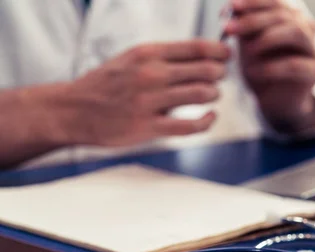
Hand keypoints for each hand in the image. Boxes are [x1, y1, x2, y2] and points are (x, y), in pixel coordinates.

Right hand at [59, 40, 230, 146]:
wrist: (74, 110)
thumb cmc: (106, 85)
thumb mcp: (131, 59)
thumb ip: (163, 58)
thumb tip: (202, 57)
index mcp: (147, 53)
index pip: (196, 48)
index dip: (219, 52)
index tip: (226, 57)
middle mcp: (151, 74)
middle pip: (206, 71)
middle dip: (219, 75)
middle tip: (218, 79)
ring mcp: (150, 101)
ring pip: (203, 94)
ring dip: (214, 95)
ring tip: (211, 96)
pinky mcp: (150, 127)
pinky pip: (192, 125)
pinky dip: (208, 121)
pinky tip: (210, 117)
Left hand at [224, 0, 314, 132]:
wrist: (274, 101)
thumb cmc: (261, 69)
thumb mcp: (247, 45)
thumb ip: (243, 28)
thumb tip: (230, 9)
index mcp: (289, 17)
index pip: (275, 2)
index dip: (254, 2)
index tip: (231, 7)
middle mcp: (305, 28)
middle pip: (284, 15)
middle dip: (253, 20)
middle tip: (230, 29)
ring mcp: (312, 49)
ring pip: (296, 32)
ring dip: (267, 38)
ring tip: (246, 51)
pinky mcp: (313, 72)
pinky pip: (294, 64)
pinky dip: (271, 67)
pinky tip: (253, 72)